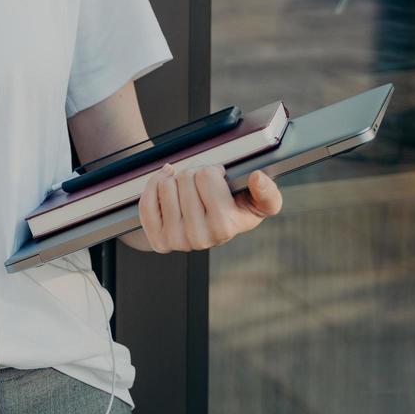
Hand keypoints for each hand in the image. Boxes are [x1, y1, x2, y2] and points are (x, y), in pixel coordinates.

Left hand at [136, 163, 282, 252]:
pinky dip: (153, 187)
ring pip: (166, 186)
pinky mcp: (159, 242)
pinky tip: (166, 186)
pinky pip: (147, 202)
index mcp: (228, 226)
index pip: (207, 177)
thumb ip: (267, 192)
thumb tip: (257, 177)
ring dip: (174, 180)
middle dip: (193, 173)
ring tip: (185, 187)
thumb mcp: (257, 202)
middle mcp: (204, 239)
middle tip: (200, 182)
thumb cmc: (233, 209)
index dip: (213, 171)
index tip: (220, 174)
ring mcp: (179, 242)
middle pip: (186, 178)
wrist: (204, 229)